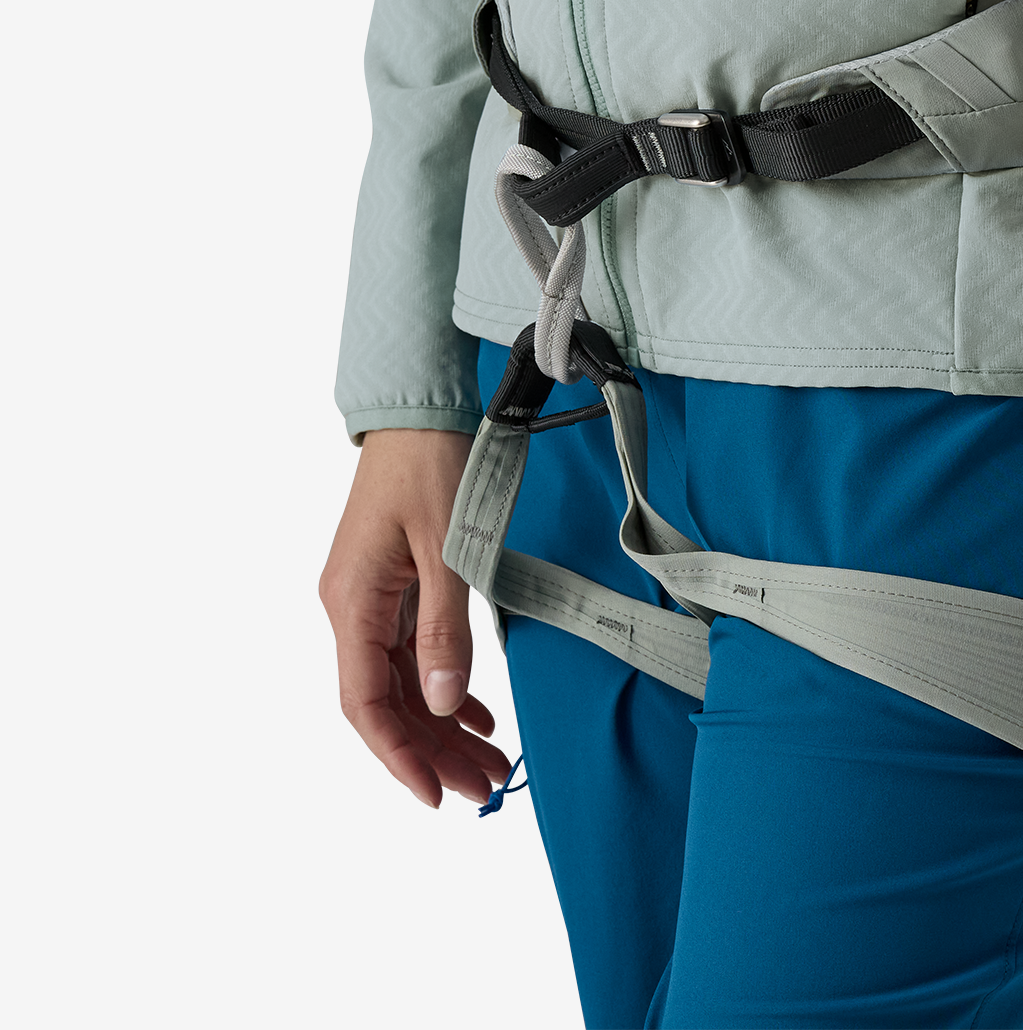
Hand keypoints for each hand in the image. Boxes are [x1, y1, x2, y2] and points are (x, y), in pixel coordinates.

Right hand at [320, 428, 513, 807]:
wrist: (420, 410)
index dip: (399, 754)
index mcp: (352, 604)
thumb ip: (444, 629)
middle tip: (484, 790)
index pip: (366, 703)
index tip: (435, 794)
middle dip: (433, 751)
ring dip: (442, 724)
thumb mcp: (448, 547)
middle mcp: (352, 609)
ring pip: (403, 682)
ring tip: (488, 763)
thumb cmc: (432, 466)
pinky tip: (474, 712)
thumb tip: (442, 704)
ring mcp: (371, 599)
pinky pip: (412, 652)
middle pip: (388, 702)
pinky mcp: (392, 586)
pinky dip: (443, 684)